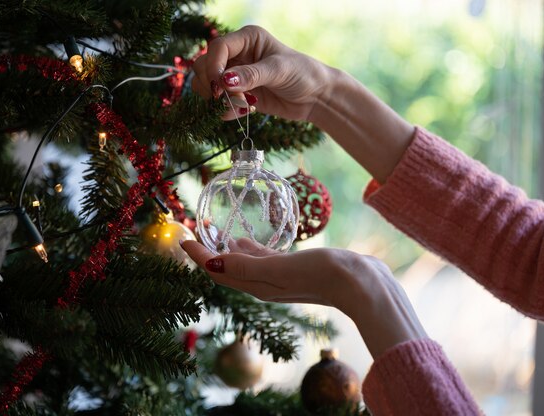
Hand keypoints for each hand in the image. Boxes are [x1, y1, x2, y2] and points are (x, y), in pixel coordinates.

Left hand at [181, 239, 426, 358]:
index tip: (182, 237)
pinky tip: (243, 239)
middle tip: (191, 231)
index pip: (217, 270)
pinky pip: (259, 260)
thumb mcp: (280, 269)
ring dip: (224, 249)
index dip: (198, 255)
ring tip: (212, 233)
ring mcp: (277, 278)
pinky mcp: (291, 270)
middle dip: (206, 251)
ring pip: (241, 263)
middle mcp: (262, 285)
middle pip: (225, 268)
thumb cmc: (322, 274)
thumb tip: (210, 264)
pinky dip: (246, 249)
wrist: (361, 284)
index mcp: (256, 286)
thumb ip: (246, 266)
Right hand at [192, 25, 332, 120]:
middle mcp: (237, 55)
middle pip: (204, 66)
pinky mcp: (237, 95)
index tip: (220, 85)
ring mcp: (235, 76)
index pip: (217, 48)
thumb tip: (223, 81)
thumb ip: (251, 75)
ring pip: (206, 85)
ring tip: (241, 106)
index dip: (214, 66)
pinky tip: (245, 111)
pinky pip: (217, 103)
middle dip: (214, 85)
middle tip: (235, 98)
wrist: (315, 97)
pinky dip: (224, 110)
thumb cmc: (303, 74)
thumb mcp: (278, 71)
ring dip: (217, 99)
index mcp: (247, 39)